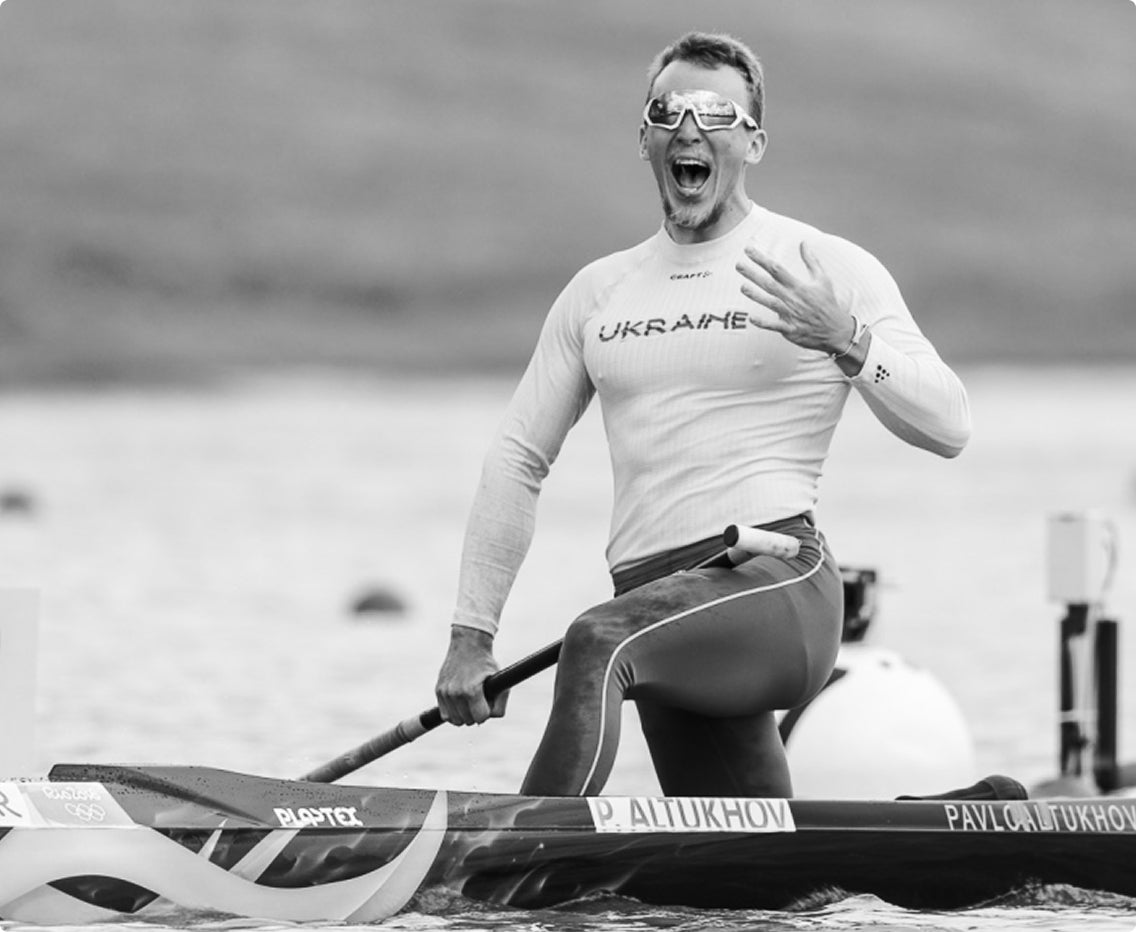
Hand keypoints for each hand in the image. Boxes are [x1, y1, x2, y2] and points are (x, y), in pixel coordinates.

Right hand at [435, 625, 508, 724]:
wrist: (468, 644)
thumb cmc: (485, 662)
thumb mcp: (500, 679)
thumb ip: (500, 702)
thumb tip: (489, 717)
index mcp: (471, 690)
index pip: (480, 718)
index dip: (487, 712)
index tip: (488, 702)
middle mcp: (455, 693)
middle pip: (468, 721)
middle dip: (476, 714)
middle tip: (480, 700)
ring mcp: (445, 692)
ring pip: (455, 720)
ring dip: (464, 715)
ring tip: (470, 702)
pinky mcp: (438, 690)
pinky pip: (445, 714)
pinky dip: (453, 712)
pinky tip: (461, 703)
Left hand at [736, 241, 854, 354]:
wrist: (836, 330)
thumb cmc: (827, 303)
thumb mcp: (823, 279)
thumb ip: (811, 261)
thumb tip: (803, 242)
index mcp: (800, 286)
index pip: (777, 269)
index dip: (762, 260)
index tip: (749, 251)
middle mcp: (793, 299)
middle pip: (770, 284)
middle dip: (753, 274)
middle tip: (738, 265)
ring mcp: (791, 315)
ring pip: (770, 303)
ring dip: (756, 295)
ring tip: (742, 287)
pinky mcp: (790, 330)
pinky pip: (775, 326)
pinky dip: (764, 323)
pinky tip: (751, 318)